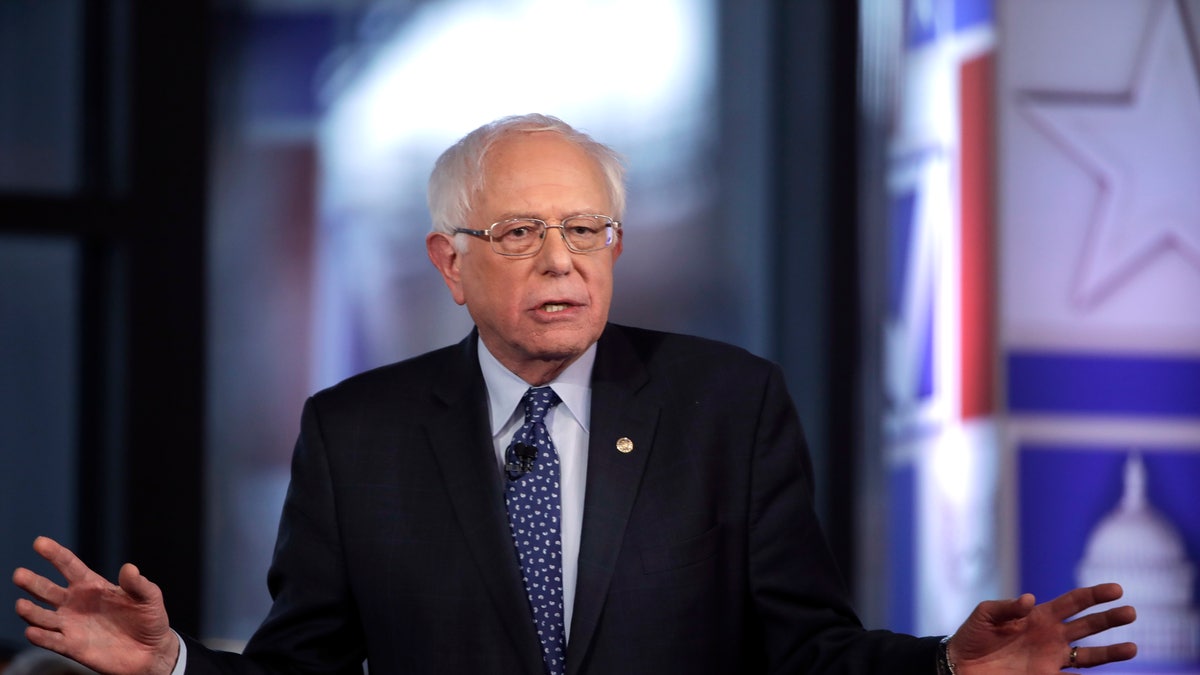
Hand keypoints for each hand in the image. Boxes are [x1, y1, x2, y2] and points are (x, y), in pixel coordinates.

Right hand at [12, 536, 178, 674]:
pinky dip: (40, 637)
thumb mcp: (150, 598)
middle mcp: (76, 603)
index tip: (39, 542)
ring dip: (30, 612)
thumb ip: (138, 584)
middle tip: (19, 574)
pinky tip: (33, 631)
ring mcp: (72, 625)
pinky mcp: (72, 647)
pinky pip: (51, 641)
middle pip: (48, 590)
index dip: (54, 554)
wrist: (150, 651)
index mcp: (92, 585)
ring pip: (43, 617)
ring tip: (22, 605)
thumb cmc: (149, 619)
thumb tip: (129, 568)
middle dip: (33, 582)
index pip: (69, 565)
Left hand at [949, 583, 1135, 673]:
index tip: (1116, 589)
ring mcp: (1050, 659)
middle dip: (1109, 619)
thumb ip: (1007, 606)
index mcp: (1039, 616)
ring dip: (1110, 653)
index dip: (1094, 595)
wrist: (961, 664)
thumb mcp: (985, 614)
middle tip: (1131, 612)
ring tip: (1132, 649)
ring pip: (1089, 656)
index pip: (1073, 602)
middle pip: (1088, 626)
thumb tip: (1030, 599)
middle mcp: (1051, 637)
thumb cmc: (973, 635)